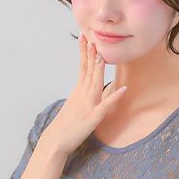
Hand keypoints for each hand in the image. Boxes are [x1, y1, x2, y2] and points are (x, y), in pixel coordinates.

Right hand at [38, 33, 128, 156]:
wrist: (55, 141)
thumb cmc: (64, 126)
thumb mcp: (73, 106)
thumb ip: (81, 96)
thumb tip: (86, 89)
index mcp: (78, 92)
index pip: (82, 68)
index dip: (84, 52)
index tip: (85, 38)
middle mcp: (82, 95)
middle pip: (88, 72)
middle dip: (91, 55)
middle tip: (92, 38)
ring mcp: (88, 106)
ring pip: (95, 84)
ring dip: (99, 70)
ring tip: (102, 56)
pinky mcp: (93, 118)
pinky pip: (106, 106)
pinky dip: (115, 97)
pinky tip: (123, 89)